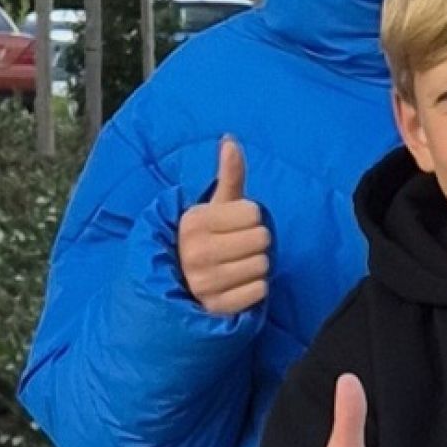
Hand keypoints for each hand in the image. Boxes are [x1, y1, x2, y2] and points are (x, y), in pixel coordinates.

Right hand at [177, 137, 271, 317]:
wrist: (183, 284)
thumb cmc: (209, 238)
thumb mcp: (215, 205)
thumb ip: (229, 174)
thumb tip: (230, 139)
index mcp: (193, 222)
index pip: (254, 213)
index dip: (250, 218)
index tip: (233, 226)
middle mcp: (194, 252)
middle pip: (262, 239)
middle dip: (255, 242)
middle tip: (236, 248)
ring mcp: (204, 283)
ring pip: (263, 265)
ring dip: (255, 266)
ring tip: (235, 266)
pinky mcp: (216, 307)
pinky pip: (259, 291)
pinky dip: (254, 289)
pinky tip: (237, 285)